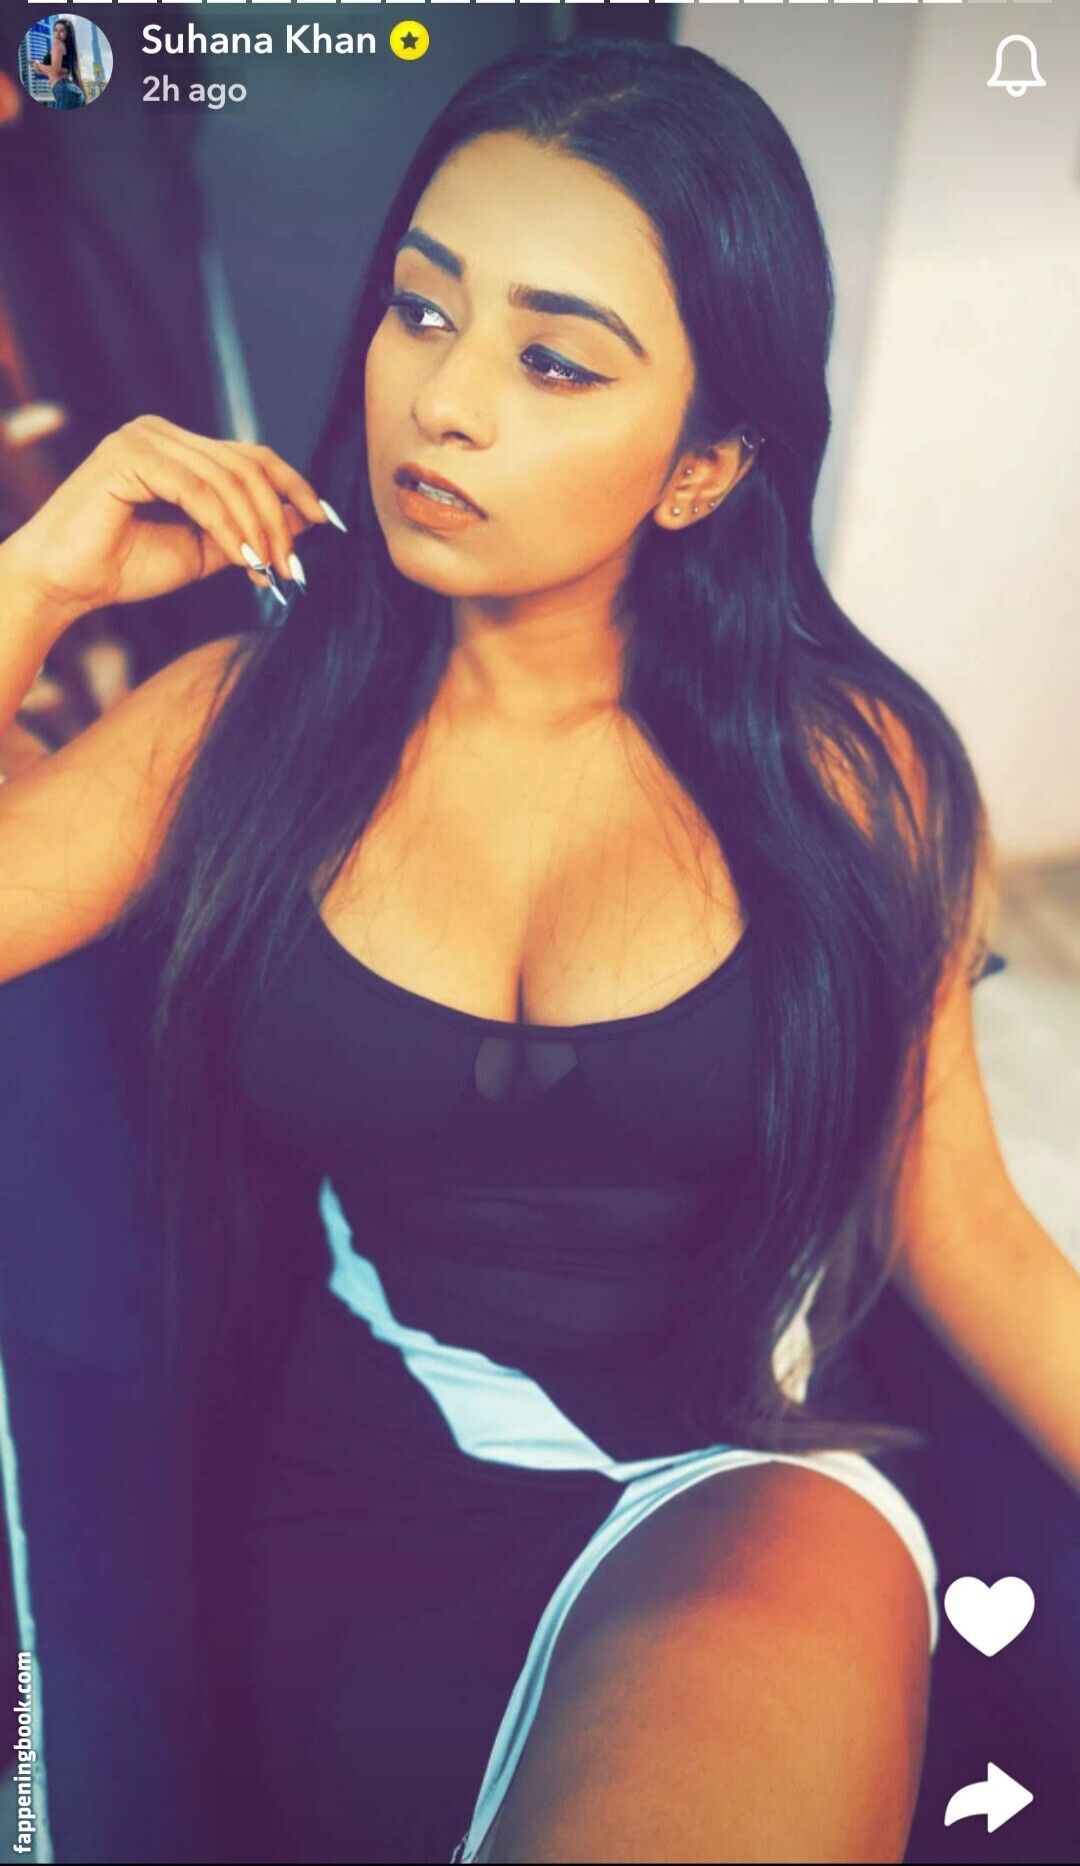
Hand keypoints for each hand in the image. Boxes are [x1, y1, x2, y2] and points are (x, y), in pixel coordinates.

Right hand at [3, 414, 330, 624]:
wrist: (65, 584)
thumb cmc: (124, 566)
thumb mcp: (204, 549)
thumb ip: (248, 529)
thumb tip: (307, 518)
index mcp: (177, 447)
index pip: (251, 456)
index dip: (294, 486)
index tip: (326, 521)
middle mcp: (161, 432)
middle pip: (246, 465)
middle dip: (279, 518)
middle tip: (292, 565)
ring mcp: (143, 437)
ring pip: (227, 479)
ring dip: (257, 528)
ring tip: (270, 569)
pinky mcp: (128, 454)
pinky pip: (197, 491)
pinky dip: (227, 527)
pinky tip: (244, 559)